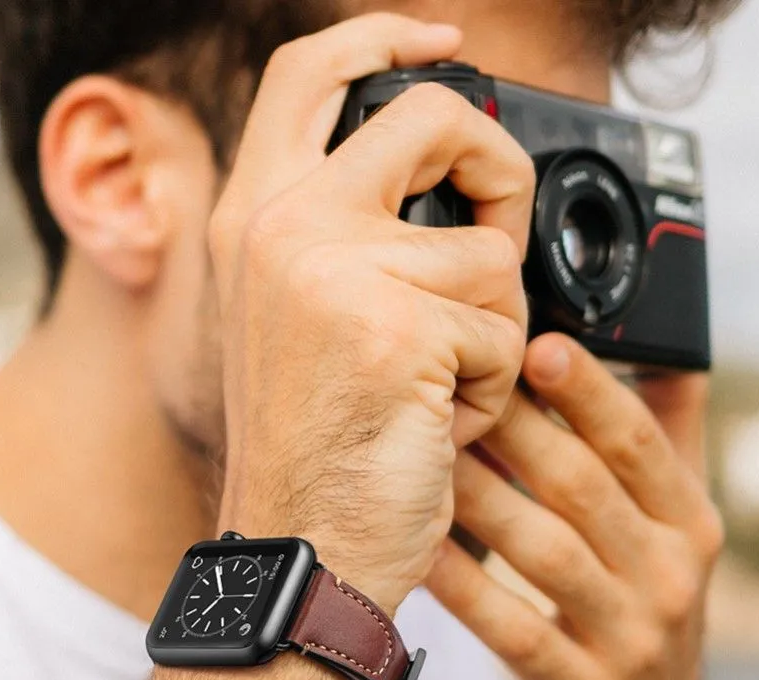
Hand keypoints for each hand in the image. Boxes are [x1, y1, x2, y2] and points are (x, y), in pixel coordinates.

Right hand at [209, 13, 534, 614]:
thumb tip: (450, 188)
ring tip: (432, 391)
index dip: (384, 36)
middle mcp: (286, 228)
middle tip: (495, 237)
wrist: (302, 549)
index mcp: (254, 220)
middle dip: (496, 171)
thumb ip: (348, 237)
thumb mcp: (303, 322)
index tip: (446, 43)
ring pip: (488, 256)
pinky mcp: (402, 329)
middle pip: (432, 118)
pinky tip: (436, 425)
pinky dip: (492, 387)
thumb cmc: (313, 448)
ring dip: (487, 330)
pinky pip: (503, 331)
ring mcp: (340, 272)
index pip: (308, 74)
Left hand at [427, 334, 724, 679]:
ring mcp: (629, 640)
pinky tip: (420, 547)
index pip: (639, 443)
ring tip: (422, 453)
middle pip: (582, 487)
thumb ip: (669, 446)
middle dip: (514, 431)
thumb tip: (665, 351)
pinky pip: (512, 627)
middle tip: (448, 386)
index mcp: (689, 525)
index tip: (533, 343)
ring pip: (544, 551)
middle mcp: (670, 577)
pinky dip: (464, 584)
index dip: (587, 390)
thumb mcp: (673, 537)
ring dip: (478, 497)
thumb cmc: (639, 618)